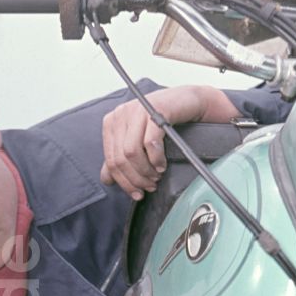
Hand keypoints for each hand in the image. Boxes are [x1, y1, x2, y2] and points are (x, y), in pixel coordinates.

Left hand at [100, 85, 239, 198]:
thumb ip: (120, 159)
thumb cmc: (162, 123)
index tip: (137, 193)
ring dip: (145, 170)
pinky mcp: (154, 109)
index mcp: (112, 122)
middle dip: (136, 179)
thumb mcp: (137, 141)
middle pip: (120, 158)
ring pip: (132, 152)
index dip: (124, 182)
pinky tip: (162, 164)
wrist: (188, 102)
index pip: (110, 160)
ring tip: (156, 176)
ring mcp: (137, 110)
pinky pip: (150, 142)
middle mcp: (121, 114)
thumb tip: (107, 180)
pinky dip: (156, 158)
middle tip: (149, 186)